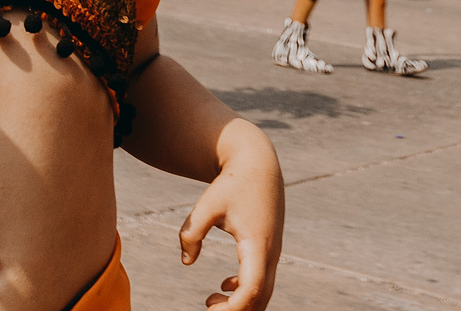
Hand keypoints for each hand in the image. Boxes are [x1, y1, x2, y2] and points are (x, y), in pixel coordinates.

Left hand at [177, 123, 282, 310]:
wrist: (257, 163)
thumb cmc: (232, 182)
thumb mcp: (206, 205)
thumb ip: (191, 233)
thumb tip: (186, 261)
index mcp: (257, 244)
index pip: (251, 290)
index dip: (232, 308)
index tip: (207, 306)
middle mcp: (271, 252)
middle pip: (261, 299)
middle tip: (206, 307)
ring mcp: (273, 251)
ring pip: (264, 292)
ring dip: (241, 304)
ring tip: (210, 300)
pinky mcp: (270, 248)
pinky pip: (264, 280)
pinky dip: (247, 291)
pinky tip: (224, 285)